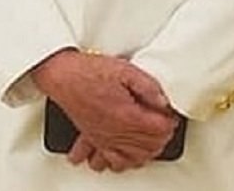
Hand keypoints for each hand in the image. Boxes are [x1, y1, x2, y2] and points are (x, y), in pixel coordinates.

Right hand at [32, 49, 177, 169]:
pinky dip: (123, 163)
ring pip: (134, 158)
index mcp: (128, 116)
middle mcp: (117, 133)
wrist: (63, 76)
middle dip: (162, 136)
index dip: (170, 120)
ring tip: (152, 139)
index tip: (170, 113)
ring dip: (147, 151)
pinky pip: (111, 162)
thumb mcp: (124, 70)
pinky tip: (128, 156)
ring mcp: (105, 139)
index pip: (160, 129)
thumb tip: (163, 101)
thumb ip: (148, 86)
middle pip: (150, 146)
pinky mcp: (94, 140)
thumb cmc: (88, 72)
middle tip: (165, 123)